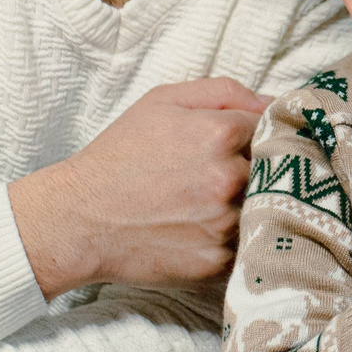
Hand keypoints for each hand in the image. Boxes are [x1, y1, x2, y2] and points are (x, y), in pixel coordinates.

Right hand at [9, 77, 268, 295]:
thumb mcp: (162, 101)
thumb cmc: (118, 156)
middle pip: (273, 168)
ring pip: (262, 206)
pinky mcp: (217, 260)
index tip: (243, 141)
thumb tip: (271, 102)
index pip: (271, 126)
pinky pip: (246, 243)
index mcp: (219, 134)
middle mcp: (228, 178)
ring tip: (208, 202)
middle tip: (221, 173)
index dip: (257, 132)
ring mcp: (224, 223)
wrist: (79, 219)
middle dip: (256, 166)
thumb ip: (223, 91)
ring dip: (247, 202)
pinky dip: (233, 236)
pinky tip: (203, 228)